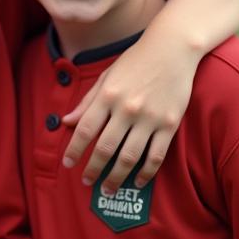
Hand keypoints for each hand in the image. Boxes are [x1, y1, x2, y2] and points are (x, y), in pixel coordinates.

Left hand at [61, 40, 195, 194]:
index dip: (74, 150)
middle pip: (105, 148)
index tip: (67, 164)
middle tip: (86, 182)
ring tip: (108, 189)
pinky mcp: (170, 124)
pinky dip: (146, 173)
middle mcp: (126, 108)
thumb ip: (87, 102)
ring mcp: (149, 118)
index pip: (84, 130)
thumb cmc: (134, 61)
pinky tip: (136, 182)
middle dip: (93, 169)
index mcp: (107, 95)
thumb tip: (67, 122)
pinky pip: (156, 155)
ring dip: (116, 176)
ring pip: (129, 157)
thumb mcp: (105, 77)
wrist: (172, 49)